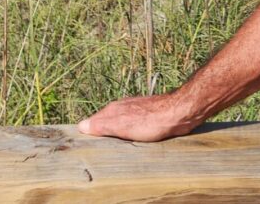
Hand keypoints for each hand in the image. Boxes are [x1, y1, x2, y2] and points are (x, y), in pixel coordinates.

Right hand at [76, 92, 201, 142]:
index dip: (88, 133)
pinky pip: (131, 126)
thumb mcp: (123, 126)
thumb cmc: (151, 121)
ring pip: (118, 124)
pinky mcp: (147, 116)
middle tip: (96, 151)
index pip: (93, 122)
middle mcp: (121, 108)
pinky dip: (128, 134)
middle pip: (105, 123)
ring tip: (112, 148)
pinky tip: (131, 142)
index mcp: (112, 110)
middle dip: (100, 134)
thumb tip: (81, 127)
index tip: (84, 146)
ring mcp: (134, 111)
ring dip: (114, 134)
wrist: (179, 113)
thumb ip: (102, 126)